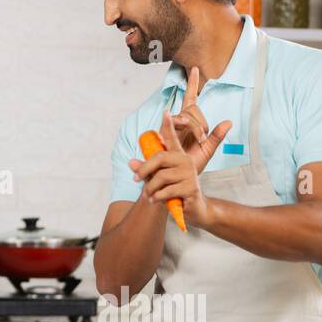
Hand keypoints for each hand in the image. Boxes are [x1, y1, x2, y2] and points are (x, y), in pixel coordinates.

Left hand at [131, 113, 213, 227]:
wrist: (191, 209)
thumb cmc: (172, 191)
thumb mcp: (156, 179)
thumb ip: (144, 170)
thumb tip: (130, 162)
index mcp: (177, 155)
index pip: (172, 138)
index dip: (168, 126)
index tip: (165, 112)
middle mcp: (185, 161)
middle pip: (159, 158)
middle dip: (144, 170)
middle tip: (135, 180)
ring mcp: (189, 174)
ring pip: (161, 177)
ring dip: (150, 188)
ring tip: (149, 195)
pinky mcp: (191, 187)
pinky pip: (167, 190)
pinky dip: (158, 197)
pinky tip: (156, 200)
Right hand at [167, 67, 232, 171]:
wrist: (174, 183)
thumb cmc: (189, 168)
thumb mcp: (207, 152)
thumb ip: (217, 136)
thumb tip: (229, 121)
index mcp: (188, 123)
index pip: (190, 99)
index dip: (192, 84)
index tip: (195, 69)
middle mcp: (177, 121)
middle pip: (192, 109)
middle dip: (200, 123)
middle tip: (202, 140)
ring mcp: (168, 126)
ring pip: (187, 115)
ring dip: (195, 127)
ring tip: (197, 142)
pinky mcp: (163, 132)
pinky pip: (176, 122)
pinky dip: (186, 127)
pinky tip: (189, 136)